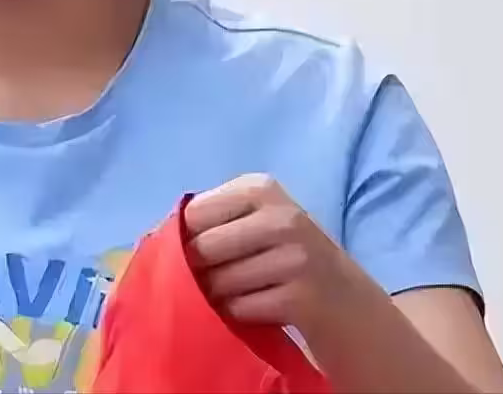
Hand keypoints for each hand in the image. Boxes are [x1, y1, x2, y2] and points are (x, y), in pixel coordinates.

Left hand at [185, 174, 361, 335]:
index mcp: (261, 187)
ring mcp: (294, 257)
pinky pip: (240, 309)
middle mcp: (280, 216)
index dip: (181, 238)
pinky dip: (238, 314)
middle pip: (203, 248)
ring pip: (220, 282)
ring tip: (237, 292)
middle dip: (198, 271)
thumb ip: (212, 218)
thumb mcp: (256, 220)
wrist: (348, 303)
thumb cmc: (287, 255)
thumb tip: (153, 235)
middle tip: (211, 278)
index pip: (194, 212)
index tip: (186, 253)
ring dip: (218, 295)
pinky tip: (255, 309)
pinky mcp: (302, 298)